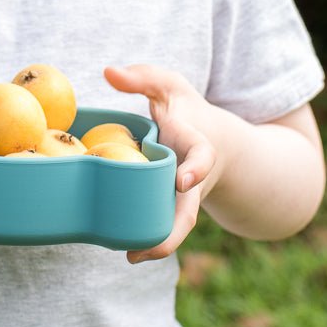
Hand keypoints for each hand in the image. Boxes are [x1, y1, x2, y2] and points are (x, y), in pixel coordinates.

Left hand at [104, 64, 221, 263]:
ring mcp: (185, 197)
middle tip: (150, 248)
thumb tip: (107, 71)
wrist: (218, 140)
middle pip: (190, 210)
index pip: (202, 155)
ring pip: (177, 226)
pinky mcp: (173, 207)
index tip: (183, 180)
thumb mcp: (169, 86)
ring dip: (159, 243)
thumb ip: (143, 77)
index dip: (196, 169)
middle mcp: (193, 177)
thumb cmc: (185, 110)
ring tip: (132, 256)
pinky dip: (150, 240)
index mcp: (196, 144)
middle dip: (175, 230)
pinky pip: (165, 226)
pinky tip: (128, 251)